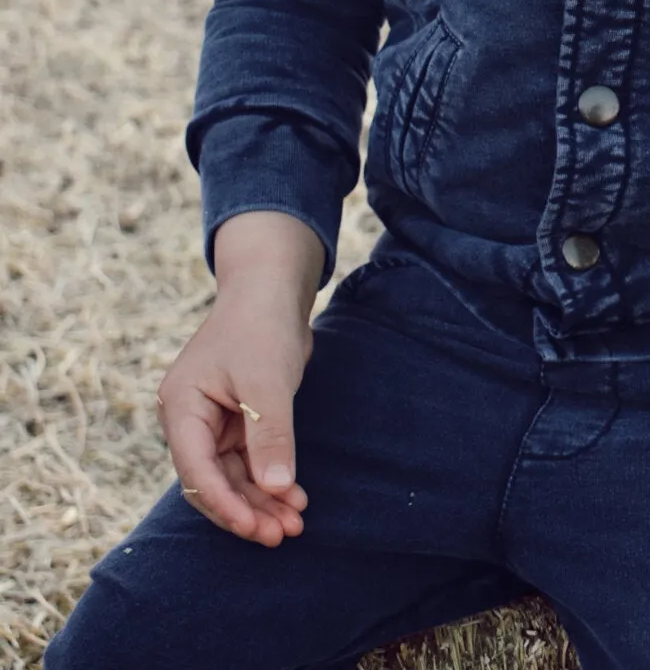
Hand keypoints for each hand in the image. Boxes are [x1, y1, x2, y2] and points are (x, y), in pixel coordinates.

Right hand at [155, 212, 323, 545]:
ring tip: (295, 522)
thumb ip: (270, 436)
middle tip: (284, 534)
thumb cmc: (263, 325)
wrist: (273, 288)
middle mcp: (189, 419)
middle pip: (212, 481)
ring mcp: (210, 422)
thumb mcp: (268, 382)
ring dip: (261, 501)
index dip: (225, 504)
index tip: (257, 527)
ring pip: (231, 477)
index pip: (196, 470)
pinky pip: (246, 463)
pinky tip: (293, 497)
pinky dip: (268, 480)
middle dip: (247, 509)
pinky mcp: (234, 421)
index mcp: (181, 406)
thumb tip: (276, 489)